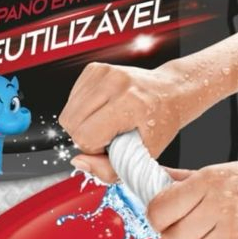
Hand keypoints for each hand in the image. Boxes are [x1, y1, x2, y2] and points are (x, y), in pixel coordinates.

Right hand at [59, 62, 184, 181]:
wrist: (170, 92)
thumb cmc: (160, 123)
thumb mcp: (143, 157)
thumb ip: (109, 169)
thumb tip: (77, 162)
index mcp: (130, 103)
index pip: (85, 136)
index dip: (94, 149)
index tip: (112, 146)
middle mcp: (115, 83)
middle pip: (71, 123)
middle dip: (85, 137)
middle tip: (109, 136)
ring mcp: (103, 72)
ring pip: (67, 112)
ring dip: (83, 125)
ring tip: (106, 123)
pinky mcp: (94, 68)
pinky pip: (71, 100)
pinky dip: (82, 111)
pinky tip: (101, 111)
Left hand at [146, 162, 237, 238]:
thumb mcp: (214, 173)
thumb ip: (181, 180)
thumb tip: (153, 180)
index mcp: (205, 182)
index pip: (160, 210)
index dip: (156, 218)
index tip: (161, 219)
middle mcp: (218, 205)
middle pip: (172, 238)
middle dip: (174, 237)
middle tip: (184, 230)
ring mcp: (234, 229)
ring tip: (208, 236)